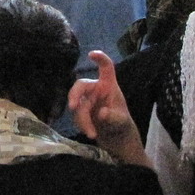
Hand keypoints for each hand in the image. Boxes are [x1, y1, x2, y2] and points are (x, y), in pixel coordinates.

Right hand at [68, 51, 150, 167]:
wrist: (116, 140)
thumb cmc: (122, 125)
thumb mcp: (122, 122)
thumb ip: (113, 117)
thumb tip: (102, 112)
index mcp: (109, 85)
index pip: (106, 68)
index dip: (100, 59)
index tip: (91, 54)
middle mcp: (96, 90)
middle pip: (80, 85)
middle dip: (74, 95)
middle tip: (72, 107)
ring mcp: (86, 100)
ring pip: (77, 105)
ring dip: (82, 120)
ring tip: (92, 133)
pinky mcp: (80, 111)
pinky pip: (76, 115)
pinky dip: (81, 125)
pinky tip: (90, 133)